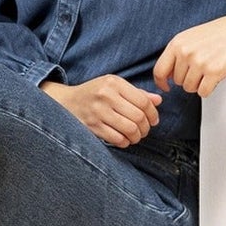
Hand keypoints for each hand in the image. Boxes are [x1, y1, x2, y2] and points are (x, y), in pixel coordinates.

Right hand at [40, 73, 160, 146]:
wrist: (66, 102)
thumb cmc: (95, 93)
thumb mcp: (114, 86)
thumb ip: (137, 93)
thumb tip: (158, 100)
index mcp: (114, 82)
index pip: (143, 101)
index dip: (153, 114)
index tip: (154, 120)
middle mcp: (106, 95)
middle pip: (138, 116)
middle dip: (146, 128)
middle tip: (145, 130)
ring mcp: (98, 112)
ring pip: (130, 129)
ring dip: (137, 136)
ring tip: (136, 136)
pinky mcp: (92, 126)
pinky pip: (117, 138)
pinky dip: (125, 142)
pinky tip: (124, 139)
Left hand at [154, 5, 225, 99]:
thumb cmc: (219, 33)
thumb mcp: (191, 37)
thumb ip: (177, 53)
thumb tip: (167, 76)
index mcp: (177, 43)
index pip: (159, 70)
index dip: (161, 82)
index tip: (166, 86)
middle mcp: (186, 52)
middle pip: (178, 82)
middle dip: (188, 79)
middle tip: (202, 68)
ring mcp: (200, 62)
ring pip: (190, 88)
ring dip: (199, 84)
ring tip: (209, 70)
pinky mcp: (214, 72)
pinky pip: (203, 92)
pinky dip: (209, 88)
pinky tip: (216, 76)